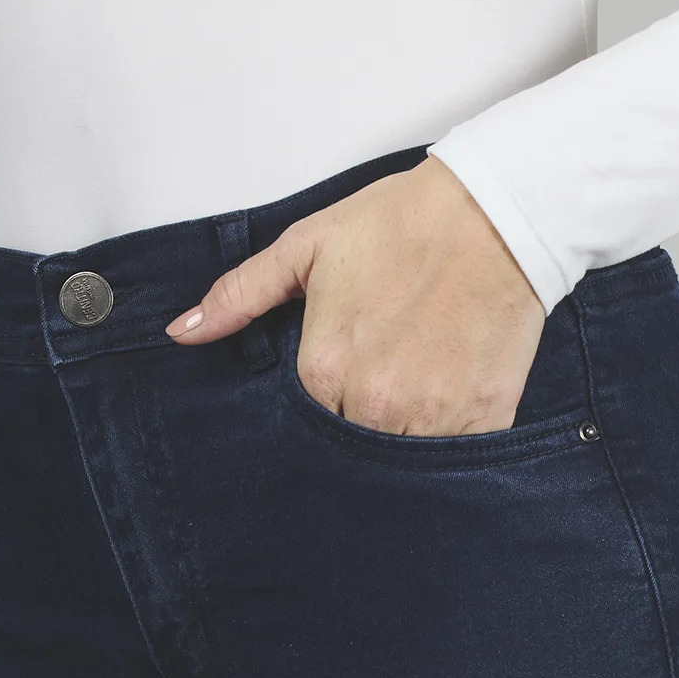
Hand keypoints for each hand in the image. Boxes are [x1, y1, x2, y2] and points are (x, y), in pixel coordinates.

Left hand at [165, 155, 546, 436]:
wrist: (496, 212)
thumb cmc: (402, 224)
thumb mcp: (306, 247)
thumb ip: (240, 296)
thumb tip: (182, 333)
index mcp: (325, 370)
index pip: (305, 424)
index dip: (321, 404)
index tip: (341, 380)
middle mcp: (375, 406)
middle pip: (352, 449)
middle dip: (359, 426)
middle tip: (383, 382)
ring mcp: (432, 419)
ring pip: (402, 465)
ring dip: (403, 439)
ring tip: (416, 391)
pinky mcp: (484, 421)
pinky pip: (456, 460)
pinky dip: (450, 440)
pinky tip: (450, 398)